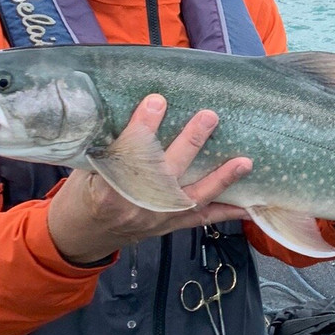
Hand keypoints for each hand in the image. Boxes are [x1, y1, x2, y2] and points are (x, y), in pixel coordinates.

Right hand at [47, 94, 250, 265]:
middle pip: (167, 172)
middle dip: (190, 142)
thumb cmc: (85, 191)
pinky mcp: (171, 225)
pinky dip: (229, 211)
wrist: (82, 234)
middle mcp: (136, 205)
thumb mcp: (89, 164)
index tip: (157, 100)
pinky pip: (204, 218)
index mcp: (107, 188)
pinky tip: (252, 202)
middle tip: (209, 116)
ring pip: (193, 195)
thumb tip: (141, 102)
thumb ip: (112, 140)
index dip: (143, 126)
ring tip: (245, 161)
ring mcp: (157, 218)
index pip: (129, 153)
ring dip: (222, 178)